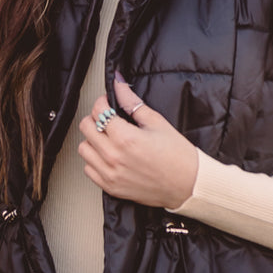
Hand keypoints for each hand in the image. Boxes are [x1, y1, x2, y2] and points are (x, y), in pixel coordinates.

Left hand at [78, 74, 196, 207]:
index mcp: (126, 138)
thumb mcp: (157, 122)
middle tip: (108, 119)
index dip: (102, 102)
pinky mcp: (111, 187)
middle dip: (95, 118)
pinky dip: (94, 160)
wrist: (189, 184)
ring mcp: (111, 174)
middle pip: (86, 128)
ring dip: (93, 140)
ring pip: (84, 149)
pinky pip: (88, 170)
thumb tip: (119, 85)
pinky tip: (108, 156)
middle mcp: (114, 157)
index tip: (108, 103)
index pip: (99, 111)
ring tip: (108, 139)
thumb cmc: (178, 156)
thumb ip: (132, 102)